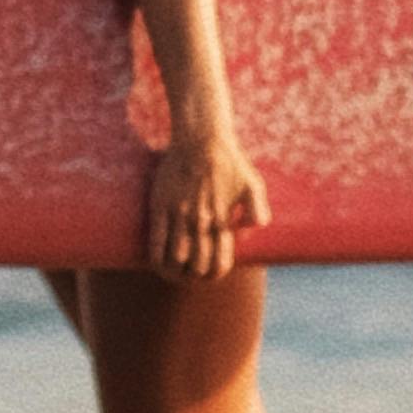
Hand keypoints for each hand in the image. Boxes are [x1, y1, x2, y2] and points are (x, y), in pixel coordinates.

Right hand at [141, 127, 270, 280]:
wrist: (201, 137)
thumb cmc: (230, 161)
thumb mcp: (254, 185)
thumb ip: (257, 213)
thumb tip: (246, 235)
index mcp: (223, 220)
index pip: (218, 264)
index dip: (214, 274)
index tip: (210, 272)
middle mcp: (201, 222)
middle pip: (197, 266)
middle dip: (195, 275)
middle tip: (192, 272)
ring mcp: (179, 215)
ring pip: (175, 259)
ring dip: (175, 272)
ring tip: (175, 272)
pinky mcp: (160, 207)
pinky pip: (155, 243)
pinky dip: (157, 260)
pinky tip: (159, 264)